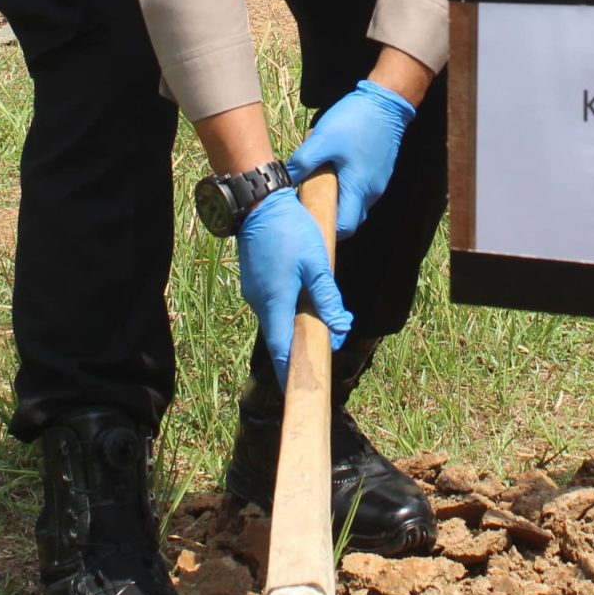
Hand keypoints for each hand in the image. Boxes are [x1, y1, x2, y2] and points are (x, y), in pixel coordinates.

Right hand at [236, 188, 349, 384]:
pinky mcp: (253, 281)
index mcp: (276, 302)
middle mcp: (259, 302)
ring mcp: (253, 292)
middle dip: (300, 348)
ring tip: (321, 326)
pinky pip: (272, 304)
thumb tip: (340, 327)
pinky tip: (304, 301)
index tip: (301, 391)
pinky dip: (287, 309)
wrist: (259, 203)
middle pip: (280, 335)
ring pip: (277, 318)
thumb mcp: (317, 264)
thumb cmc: (291, 230)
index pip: (282, 348)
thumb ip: (328, 297)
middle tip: (323, 353)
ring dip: (295, 325)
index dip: (291, 372)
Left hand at [286, 79, 413, 235]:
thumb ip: (303, 162)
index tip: (309, 222)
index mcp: (358, 188)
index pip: (344, 227)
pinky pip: (363, 189)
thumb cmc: (354, 121)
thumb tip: (285, 180)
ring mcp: (379, 181)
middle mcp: (372, 191)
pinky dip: (349, 188)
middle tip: (312, 205)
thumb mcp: (322, 140)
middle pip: (351, 218)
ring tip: (321, 187)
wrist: (386, 101)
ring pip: (357, 204)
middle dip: (332, 217)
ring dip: (340, 201)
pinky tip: (336, 171)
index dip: (326, 230)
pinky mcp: (380, 170)